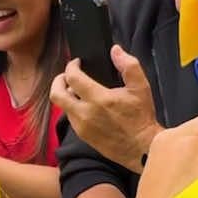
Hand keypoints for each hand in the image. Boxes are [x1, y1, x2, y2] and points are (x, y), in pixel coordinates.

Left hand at [51, 45, 158, 171]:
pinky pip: (71, 119)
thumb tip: (115, 50)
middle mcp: (85, 113)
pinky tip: (86, 106)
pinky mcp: (83, 136)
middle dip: (58, 81)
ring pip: (63, 107)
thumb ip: (128, 65)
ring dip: (67, 96)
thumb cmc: (142, 117)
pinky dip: (73, 109)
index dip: (71, 66)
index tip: (77, 63)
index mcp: (98, 98)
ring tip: (78, 91)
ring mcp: (81, 126)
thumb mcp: (140, 87)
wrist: (142, 148)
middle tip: (66, 76)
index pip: (72, 77)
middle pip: (56, 94)